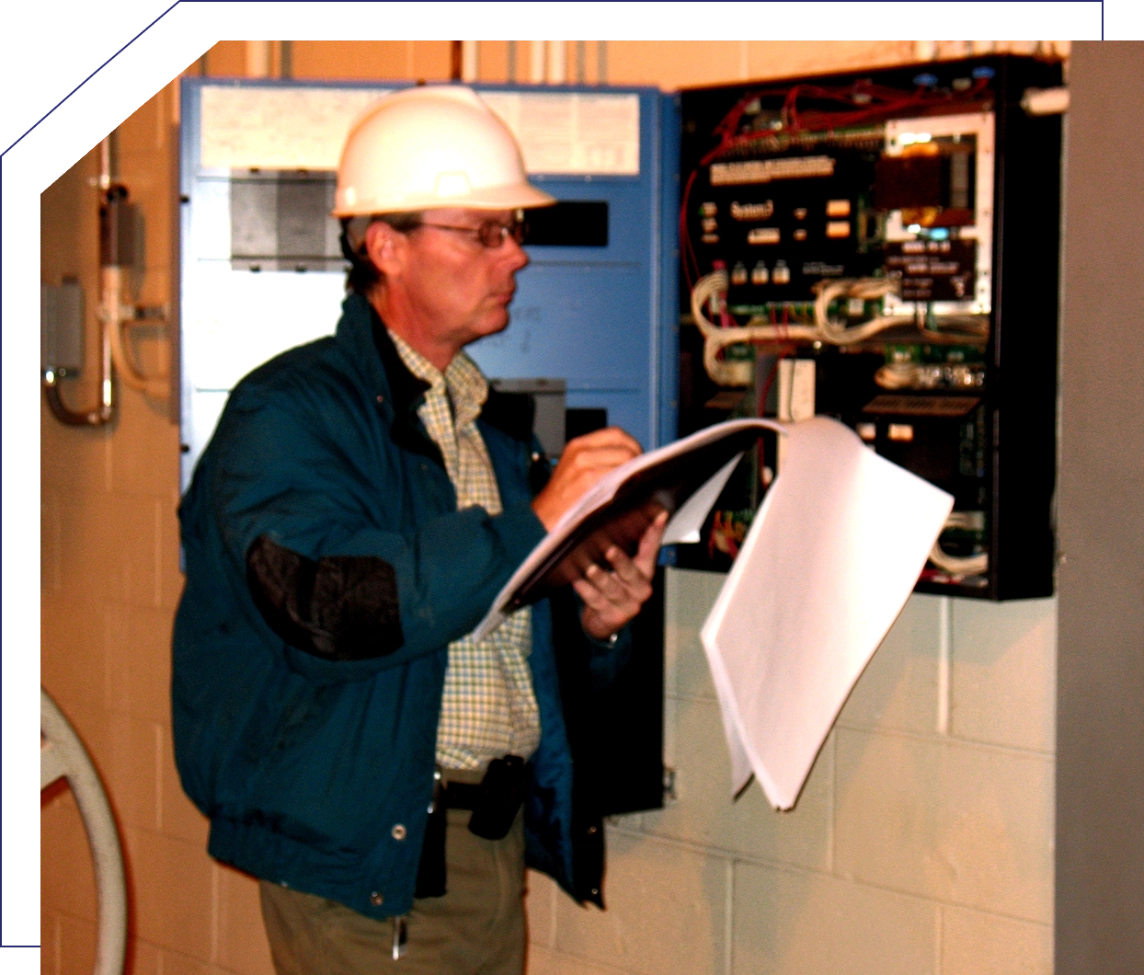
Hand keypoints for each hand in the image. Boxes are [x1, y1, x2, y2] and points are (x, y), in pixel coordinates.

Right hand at [531, 427, 642, 530]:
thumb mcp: (572, 472)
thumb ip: (597, 461)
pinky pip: (620, 477)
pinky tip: (628, 495)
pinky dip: (629, 485)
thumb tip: (629, 460)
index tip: (637, 460)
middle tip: (640, 477)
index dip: (632, 445)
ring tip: (635, 487)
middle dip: (638, 462)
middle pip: (625, 447)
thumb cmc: (559, 504)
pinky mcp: (589, 483)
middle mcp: (581, 452)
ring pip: (627, 461)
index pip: (616, 434)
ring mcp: (585, 467)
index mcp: (577, 446)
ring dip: (636, 474)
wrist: (538, 525)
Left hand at [574, 510, 668, 640]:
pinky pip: (596, 601)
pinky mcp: (612, 616)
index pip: (651, 549)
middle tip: (610, 550)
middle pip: (631, 573)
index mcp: (645, 572)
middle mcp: (640, 589)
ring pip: (612, 589)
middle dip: (620, 561)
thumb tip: (631, 516)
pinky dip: (586, 590)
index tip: (659, 515)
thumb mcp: (625, 567)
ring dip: (600, 578)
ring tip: (590, 569)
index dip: (655, 532)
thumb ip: (632, 546)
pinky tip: (577, 581)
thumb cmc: (614, 587)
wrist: (604, 622)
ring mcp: (628, 605)